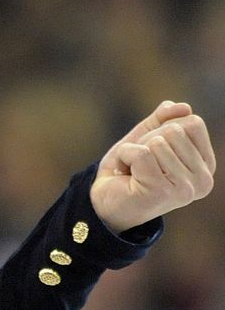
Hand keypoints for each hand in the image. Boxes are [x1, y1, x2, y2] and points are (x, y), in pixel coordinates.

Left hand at [90, 100, 214, 233]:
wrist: (102, 202)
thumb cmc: (128, 171)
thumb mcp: (147, 138)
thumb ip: (164, 119)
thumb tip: (183, 107)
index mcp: (206, 166)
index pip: (193, 123)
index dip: (165, 128)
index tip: (154, 151)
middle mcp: (202, 180)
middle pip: (175, 130)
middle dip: (148, 140)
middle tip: (140, 164)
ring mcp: (184, 188)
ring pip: (158, 141)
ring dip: (136, 151)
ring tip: (134, 171)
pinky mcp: (161, 191)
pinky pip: (142, 153)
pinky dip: (125, 156)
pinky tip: (126, 175)